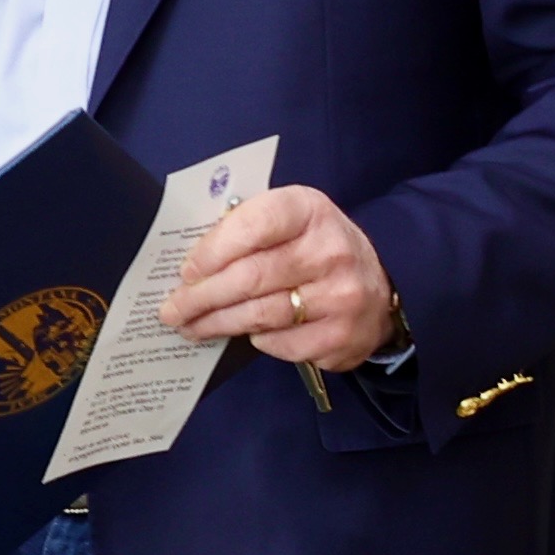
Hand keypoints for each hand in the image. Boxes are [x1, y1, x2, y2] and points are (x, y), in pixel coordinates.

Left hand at [162, 181, 398, 373]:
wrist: (382, 283)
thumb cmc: (315, 248)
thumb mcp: (290, 220)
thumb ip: (246, 230)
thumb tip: (190, 264)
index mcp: (309, 211)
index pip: (254, 225)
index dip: (213, 250)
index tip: (185, 272)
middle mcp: (330, 251)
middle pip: (249, 278)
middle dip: (201, 297)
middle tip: (171, 310)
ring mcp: (340, 296)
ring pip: (260, 315)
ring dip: (217, 324)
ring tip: (192, 327)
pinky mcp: (341, 336)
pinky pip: (281, 344)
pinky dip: (257, 340)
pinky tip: (246, 334)